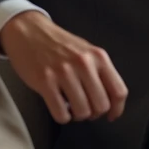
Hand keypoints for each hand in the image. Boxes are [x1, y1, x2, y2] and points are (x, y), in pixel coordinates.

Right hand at [0, 11, 128, 125]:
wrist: (30, 31)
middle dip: (94, 114)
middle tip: (86, 109)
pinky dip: (62, 116)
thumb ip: (100, 72)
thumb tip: (110, 101)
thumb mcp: (87, 51)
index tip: (112, 115)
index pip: (119, 91)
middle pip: (101, 106)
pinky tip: (59, 107)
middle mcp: (84, 64)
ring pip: (82, 112)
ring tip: (71, 107)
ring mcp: (64, 72)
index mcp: (98, 56)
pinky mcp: (45, 81)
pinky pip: (61, 114)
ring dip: (77, 115)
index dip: (117, 109)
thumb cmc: (59, 44)